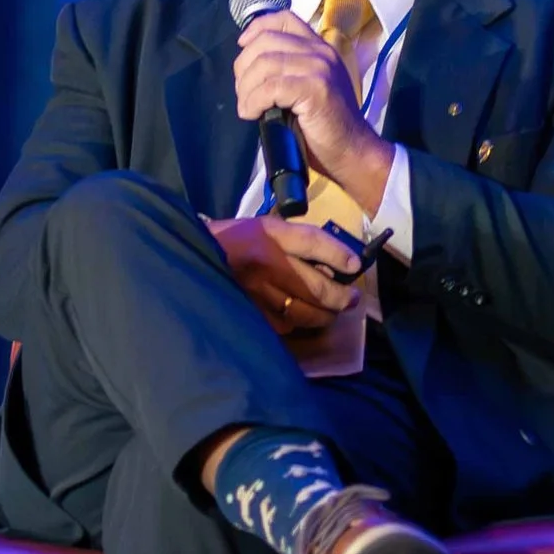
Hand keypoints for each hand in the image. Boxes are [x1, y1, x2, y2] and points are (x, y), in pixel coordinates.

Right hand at [208, 212, 375, 343]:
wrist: (197, 256)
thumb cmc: (240, 239)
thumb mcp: (271, 227)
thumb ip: (305, 240)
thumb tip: (343, 263)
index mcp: (268, 236)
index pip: (312, 243)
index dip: (339, 255)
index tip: (356, 266)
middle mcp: (263, 265)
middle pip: (313, 287)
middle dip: (339, 297)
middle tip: (350, 299)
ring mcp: (255, 294)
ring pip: (302, 313)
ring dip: (323, 315)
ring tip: (330, 311)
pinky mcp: (248, 314)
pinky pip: (283, 326)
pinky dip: (298, 324)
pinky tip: (302, 318)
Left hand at [231, 8, 392, 215]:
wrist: (353, 151)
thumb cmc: (326, 125)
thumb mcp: (311, 87)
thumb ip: (289, 70)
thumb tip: (250, 69)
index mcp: (320, 48)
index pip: (284, 19)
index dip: (257, 28)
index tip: (242, 47)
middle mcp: (321, 52)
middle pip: (266, 42)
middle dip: (243, 67)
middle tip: (243, 93)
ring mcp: (320, 69)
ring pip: (264, 64)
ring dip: (245, 88)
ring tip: (246, 107)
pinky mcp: (316, 89)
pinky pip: (271, 87)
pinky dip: (254, 101)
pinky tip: (252, 113)